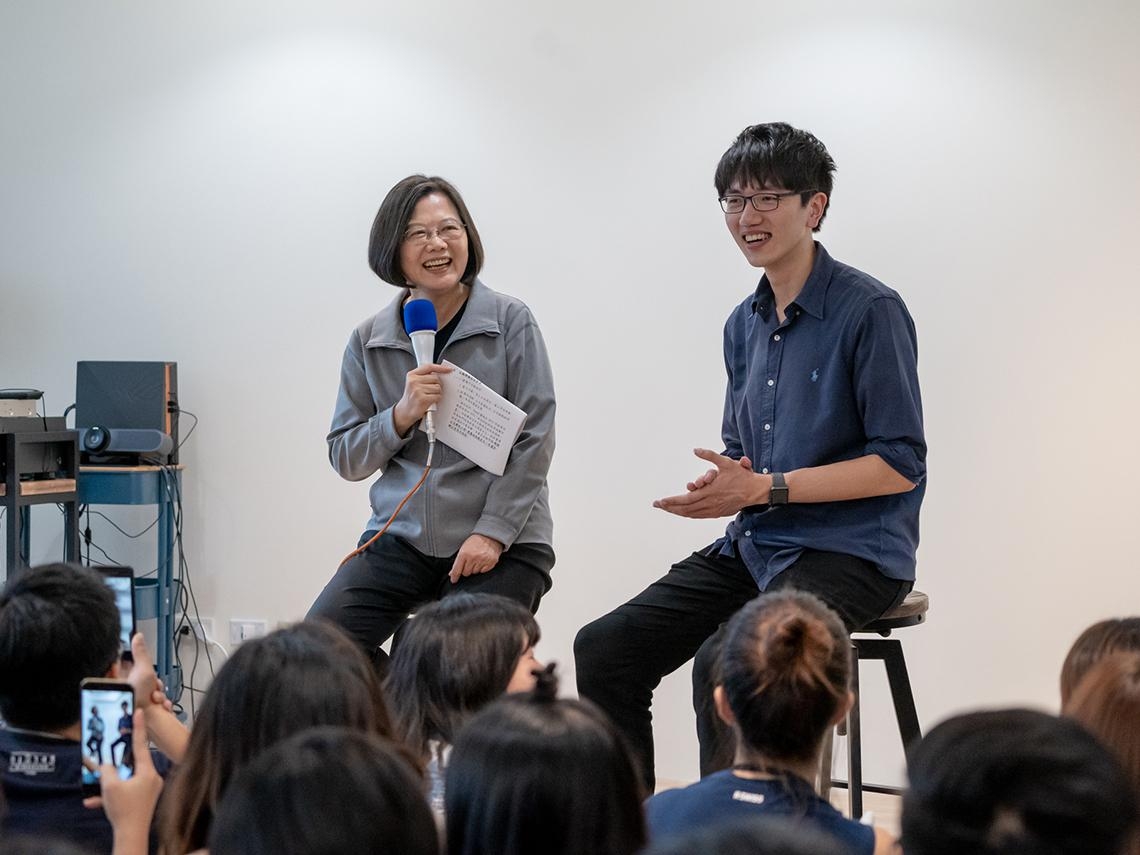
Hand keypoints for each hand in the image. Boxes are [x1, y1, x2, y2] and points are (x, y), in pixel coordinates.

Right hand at [84, 710, 163, 852]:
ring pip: (127, 779)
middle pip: (133, 763)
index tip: (139, 712)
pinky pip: (127, 791)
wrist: (131, 836)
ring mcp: (149, 789)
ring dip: (111, 783)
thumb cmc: (124, 811)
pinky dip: (113, 794)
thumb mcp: (110, 786)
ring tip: (98, 789)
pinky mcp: (144, 799)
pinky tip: (95, 801)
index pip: (141, 744)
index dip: (138, 727)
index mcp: (147, 771)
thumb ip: (107, 771)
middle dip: (118, 762)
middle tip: (110, 753)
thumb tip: (106, 765)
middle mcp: (152, 778)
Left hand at [123, 633, 171, 711]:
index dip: (149, 672)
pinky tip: (161, 706)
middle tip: (154, 689)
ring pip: (156, 694)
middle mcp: (129, 692)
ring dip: (160, 696)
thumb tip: (137, 635)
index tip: (151, 677)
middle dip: (157, 686)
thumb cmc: (137, 698)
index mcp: (123, 680)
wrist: (142, 720)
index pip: (139, 671)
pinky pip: (158, 705)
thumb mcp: (142, 669)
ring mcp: (137, 703)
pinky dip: (162, 705)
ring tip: (156, 700)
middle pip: (150, 682)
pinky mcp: (145, 713)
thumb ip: (141, 652)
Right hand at [393, 363, 452, 434]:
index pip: (429, 367)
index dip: (440, 368)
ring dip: (437, 393)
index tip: (449, 369)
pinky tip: (430, 401)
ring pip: (438, 388)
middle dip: (437, 385)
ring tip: (429, 396)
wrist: (405, 412)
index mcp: (412, 375)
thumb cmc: (412, 398)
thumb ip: (424, 377)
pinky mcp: (422, 399)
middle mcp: (413, 381)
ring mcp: (417, 390)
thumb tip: (441, 374)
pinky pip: (437, 396)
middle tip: (432, 391)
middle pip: (436, 378)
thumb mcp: (414, 383)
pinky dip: (436, 399)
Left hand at [450, 534, 503, 583]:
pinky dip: (482, 568)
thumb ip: (457, 561)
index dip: (454, 577)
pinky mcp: (490, 562)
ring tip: (477, 559)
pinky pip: (483, 571)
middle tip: (470, 562)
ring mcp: (482, 560)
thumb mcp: (464, 548)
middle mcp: (473, 558)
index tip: (453, 580)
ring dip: (475, 568)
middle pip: (466, 573)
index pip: (457, 570)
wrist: (490, 536)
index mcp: (464, 554)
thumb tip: (452, 573)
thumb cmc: (476, 541)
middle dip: (466, 569)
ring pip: (475, 572)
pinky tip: (483, 561)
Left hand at [654, 449, 765, 518]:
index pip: (685, 499)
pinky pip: (699, 516)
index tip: (660, 501)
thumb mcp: (725, 462)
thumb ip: (709, 455)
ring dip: (678, 512)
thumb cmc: (741, 476)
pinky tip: (683, 512)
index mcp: (708, 492)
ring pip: (691, 514)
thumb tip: (695, 450)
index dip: (671, 501)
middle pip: (685, 509)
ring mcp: (713, 510)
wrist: (755, 491)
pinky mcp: (717, 513)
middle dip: (670, 507)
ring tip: (667, 509)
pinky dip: (689, 514)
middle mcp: (709, 504)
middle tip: (658, 505)